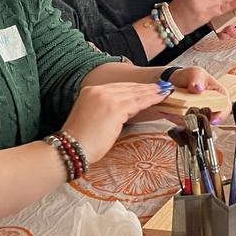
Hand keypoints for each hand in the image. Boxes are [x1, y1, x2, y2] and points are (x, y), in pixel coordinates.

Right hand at [62, 82, 178, 164]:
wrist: (70, 149)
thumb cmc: (81, 141)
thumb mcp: (93, 117)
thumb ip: (106, 108)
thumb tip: (125, 110)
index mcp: (90, 91)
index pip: (119, 86)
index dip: (135, 87)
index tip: (148, 87)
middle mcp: (98, 90)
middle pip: (128, 87)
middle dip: (146, 88)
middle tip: (162, 87)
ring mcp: (106, 98)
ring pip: (135, 93)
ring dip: (152, 92)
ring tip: (165, 91)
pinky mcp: (115, 108)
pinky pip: (138, 102)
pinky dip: (151, 99)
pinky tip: (160, 98)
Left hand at [134, 66, 227, 121]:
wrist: (174, 82)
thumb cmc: (189, 76)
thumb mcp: (194, 73)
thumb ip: (196, 78)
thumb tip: (198, 88)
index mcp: (219, 94)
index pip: (226, 106)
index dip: (222, 115)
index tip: (214, 120)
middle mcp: (212, 106)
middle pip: (211, 119)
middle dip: (198, 118)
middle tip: (186, 113)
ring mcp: (201, 114)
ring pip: (197, 124)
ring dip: (184, 119)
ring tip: (173, 109)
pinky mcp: (190, 120)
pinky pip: (185, 124)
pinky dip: (177, 119)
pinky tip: (170, 112)